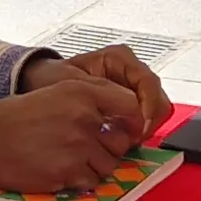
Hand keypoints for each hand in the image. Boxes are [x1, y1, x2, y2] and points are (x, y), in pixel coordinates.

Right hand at [0, 77, 139, 196]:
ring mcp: (76, 146)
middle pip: (122, 142)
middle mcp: (84, 117)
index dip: (135, 122)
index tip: (128, 129)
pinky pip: (90, 182)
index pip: (131, 106)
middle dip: (109, 149)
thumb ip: (92, 99)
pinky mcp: (66, 172)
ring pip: (109, 166)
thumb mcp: (56, 92)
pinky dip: (79, 180)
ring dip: (94, 166)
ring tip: (69, 158)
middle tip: (87, 148)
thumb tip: (123, 117)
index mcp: (82, 92)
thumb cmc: (15, 116)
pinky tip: (60, 169)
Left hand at [21, 45, 172, 143]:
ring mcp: (133, 88)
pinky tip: (123, 140)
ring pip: (156, 111)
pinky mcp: (131, 104)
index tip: (140, 129)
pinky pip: (146, 120)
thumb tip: (125, 115)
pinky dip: (138, 132)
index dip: (148, 108)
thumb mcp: (72, 85)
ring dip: (144, 129)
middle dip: (148, 122)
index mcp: (119, 58)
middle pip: (158, 99)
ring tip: (125, 141)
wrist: (42, 84)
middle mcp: (131, 71)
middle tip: (132, 140)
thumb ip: (100, 96)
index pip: (148, 83)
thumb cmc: (53, 79)